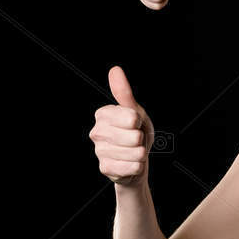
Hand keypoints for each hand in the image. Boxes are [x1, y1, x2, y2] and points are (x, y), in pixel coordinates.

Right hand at [91, 66, 154, 187]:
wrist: (136, 160)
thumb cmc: (135, 132)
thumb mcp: (135, 112)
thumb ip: (124, 93)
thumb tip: (115, 70)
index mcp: (103, 114)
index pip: (132, 117)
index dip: (140, 122)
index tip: (135, 124)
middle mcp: (97, 132)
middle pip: (134, 136)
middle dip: (141, 140)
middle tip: (135, 140)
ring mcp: (99, 151)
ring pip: (135, 152)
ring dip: (140, 155)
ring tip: (133, 152)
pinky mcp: (105, 168)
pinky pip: (132, 167)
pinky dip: (137, 167)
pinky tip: (130, 164)